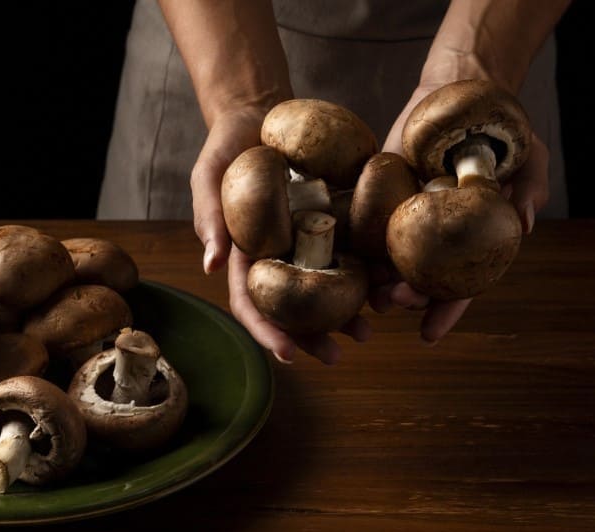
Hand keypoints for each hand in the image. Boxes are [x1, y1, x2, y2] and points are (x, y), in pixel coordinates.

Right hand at [191, 107, 370, 364]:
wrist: (260, 113)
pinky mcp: (333, 219)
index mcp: (246, 255)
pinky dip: (367, 270)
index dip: (268, 332)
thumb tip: (211, 268)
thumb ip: (210, 217)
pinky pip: (351, 249)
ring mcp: (306, 240)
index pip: (252, 303)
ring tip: (366, 332)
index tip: (288, 355)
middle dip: (312, 336)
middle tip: (336, 356)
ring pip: (325, 286)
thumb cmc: (227, 146)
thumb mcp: (209, 176)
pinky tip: (385, 285)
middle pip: (293, 307)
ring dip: (344, 313)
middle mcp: (277, 256)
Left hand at [377, 82, 550, 343]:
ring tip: (364, 295)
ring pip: (390, 258)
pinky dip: (357, 244)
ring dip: (377, 280)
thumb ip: (529, 186)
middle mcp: (438, 234)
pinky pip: (367, 224)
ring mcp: (408, 215)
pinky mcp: (382, 192)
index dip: (446, 310)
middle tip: (393, 302)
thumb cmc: (501, 126)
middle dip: (406, 296)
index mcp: (472, 237)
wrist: (460, 86)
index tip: (429, 333)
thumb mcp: (527, 153)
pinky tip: (345, 259)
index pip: (460, 284)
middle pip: (420, 277)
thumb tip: (526, 222)